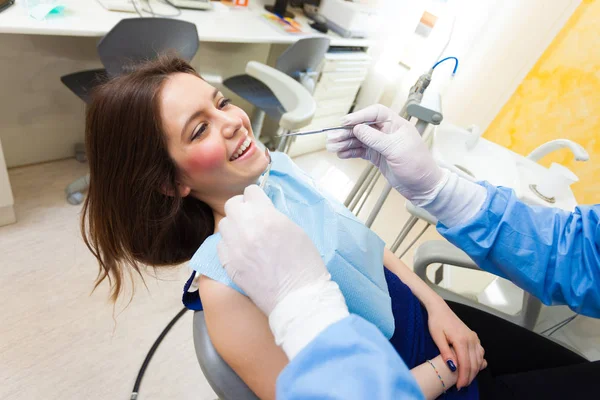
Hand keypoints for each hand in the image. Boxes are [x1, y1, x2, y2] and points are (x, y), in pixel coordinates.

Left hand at [217, 185, 329, 315]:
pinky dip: (230, 245)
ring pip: (224, 224)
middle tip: (252, 219)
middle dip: (242, 209)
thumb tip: (262, 210)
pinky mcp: (228, 263)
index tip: (261, 205)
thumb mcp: (295, 230)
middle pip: (232, 204)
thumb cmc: (304, 264)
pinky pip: (220, 245)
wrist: (297, 297)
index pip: (250, 191)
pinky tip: (242, 252)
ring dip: (234, 227)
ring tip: (247, 237)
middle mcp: (246, 228)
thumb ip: (274, 216)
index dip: (257, 198)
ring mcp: (234, 246)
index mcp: (266, 216)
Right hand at [326, 104, 446, 205]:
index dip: (359, 116)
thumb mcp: (395, 149)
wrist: (423, 187)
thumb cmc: (417, 166)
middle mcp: (387, 133)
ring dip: (345, 143)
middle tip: (332, 137)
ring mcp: (382, 145)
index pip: (375, 113)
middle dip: (347, 132)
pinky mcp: (378, 157)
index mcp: (396, 125)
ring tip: (331, 146)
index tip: (345, 122)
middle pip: (363, 127)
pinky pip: (361, 152)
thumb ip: (375, 138)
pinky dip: (351, 153)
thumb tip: (358, 129)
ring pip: (360, 140)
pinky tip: (341, 154)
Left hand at [426, 301, 486, 389]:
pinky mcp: (474, 336)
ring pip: (479, 359)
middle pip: (474, 364)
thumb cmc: (436, 322)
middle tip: (461, 385)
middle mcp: (471, 339)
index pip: (466, 364)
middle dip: (469, 377)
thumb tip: (453, 367)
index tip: (458, 386)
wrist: (440, 309)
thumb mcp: (437, 337)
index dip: (463, 377)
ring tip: (465, 379)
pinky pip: (480, 352)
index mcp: (461, 340)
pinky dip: (478, 362)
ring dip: (474, 371)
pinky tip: (473, 367)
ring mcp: (474, 337)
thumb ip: (446, 352)